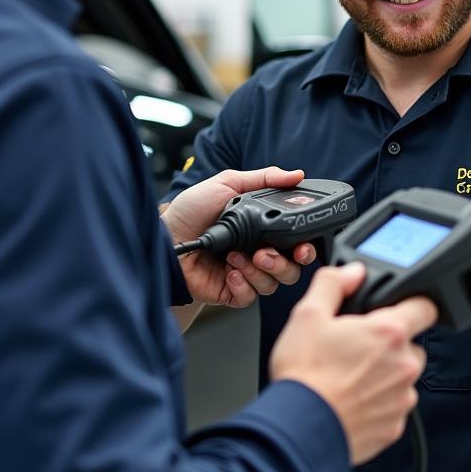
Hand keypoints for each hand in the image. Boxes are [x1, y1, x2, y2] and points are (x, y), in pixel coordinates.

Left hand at [161, 167, 317, 307]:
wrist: (165, 236)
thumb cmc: (192, 210)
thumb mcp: (228, 184)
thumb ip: (264, 178)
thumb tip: (296, 174)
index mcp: (263, 229)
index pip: (296, 243)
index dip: (305, 248)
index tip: (303, 246)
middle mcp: (258, 252)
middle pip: (291, 269)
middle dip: (283, 263)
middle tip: (265, 253)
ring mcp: (245, 273)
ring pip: (273, 284)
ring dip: (258, 271)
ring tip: (236, 257)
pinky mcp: (231, 292)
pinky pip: (250, 297)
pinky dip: (242, 284)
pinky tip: (228, 271)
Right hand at [270, 262, 436, 464]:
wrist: (299, 429)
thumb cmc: (304, 374)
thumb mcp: (308, 314)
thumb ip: (333, 283)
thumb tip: (353, 272)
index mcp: (388, 333)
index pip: (425, 307)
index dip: (412, 304)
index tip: (397, 309)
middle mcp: (404, 366)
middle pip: (411, 345)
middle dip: (389, 344)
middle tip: (356, 347)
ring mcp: (402, 399)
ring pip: (402, 378)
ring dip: (383, 375)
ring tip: (347, 377)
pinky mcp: (394, 427)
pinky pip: (393, 407)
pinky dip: (376, 403)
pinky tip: (349, 400)